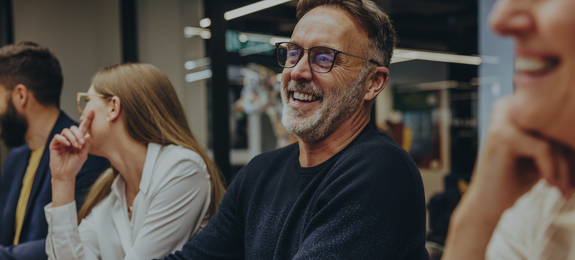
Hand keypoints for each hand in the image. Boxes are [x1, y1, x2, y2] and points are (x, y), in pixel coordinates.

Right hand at [49, 109, 93, 181]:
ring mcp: (62, 141)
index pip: (83, 127)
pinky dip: (63, 139)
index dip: (87, 119)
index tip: (92, 111)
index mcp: (79, 140)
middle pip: (74, 128)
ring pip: (66, 131)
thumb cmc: (74, 165)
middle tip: (82, 143)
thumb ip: (86, 145)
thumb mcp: (83, 155)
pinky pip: (57, 136)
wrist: (65, 174)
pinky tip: (67, 144)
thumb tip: (89, 135)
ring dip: (72, 137)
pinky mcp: (54, 144)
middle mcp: (70, 138)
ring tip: (75, 146)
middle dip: (79, 133)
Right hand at [469, 97, 573, 214]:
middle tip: (572, 184)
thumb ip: (556, 139)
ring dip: (564, 167)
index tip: (574, 174)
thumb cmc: (514, 180)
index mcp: (514, 107)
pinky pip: (543, 149)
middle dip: (570, 157)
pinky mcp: (503, 136)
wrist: (486, 203)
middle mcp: (507, 107)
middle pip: (555, 126)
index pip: (555, 119)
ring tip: (563, 188)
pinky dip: (552, 169)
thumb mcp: (540, 155)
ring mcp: (502, 120)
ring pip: (552, 138)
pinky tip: (549, 184)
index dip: (570, 145)